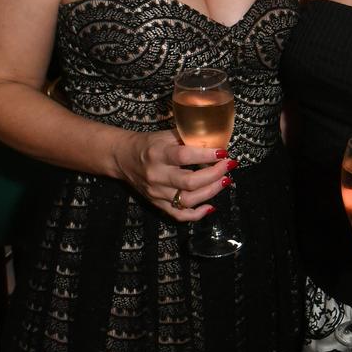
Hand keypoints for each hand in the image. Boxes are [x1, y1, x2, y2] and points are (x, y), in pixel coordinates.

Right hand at [115, 128, 236, 221]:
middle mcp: (157, 175)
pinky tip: (211, 206)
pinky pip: (179, 215)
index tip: (223, 153)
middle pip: (190, 182)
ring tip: (224, 181)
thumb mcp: (166, 135)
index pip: (185, 156)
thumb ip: (188, 140)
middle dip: (214, 175)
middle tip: (228, 166)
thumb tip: (216, 143)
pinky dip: (197, 214)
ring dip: (211, 192)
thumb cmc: (149, 144)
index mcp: (158, 153)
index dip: (206, 155)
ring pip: (188, 200)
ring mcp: (156, 193)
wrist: (123, 158)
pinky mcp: (157, 204)